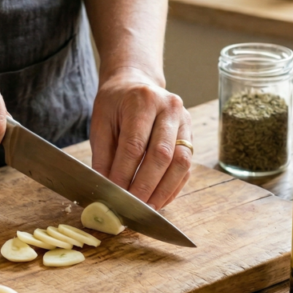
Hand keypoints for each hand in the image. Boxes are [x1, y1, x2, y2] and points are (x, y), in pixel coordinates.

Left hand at [90, 68, 191, 208]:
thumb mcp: (101, 124)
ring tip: (148, 209)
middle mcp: (169, 108)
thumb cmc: (115, 104)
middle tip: (132, 207)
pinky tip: (160, 200)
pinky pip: (187, 167)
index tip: (114, 194)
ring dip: (163, 190)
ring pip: (180, 162)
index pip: (135, 144)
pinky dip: (173, 187)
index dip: (124, 173)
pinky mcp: (191, 135)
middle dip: (145, 185)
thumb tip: (105, 189)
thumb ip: (103, 156)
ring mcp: (185, 121)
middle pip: (162, 154)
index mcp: (143, 100)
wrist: (135, 83)